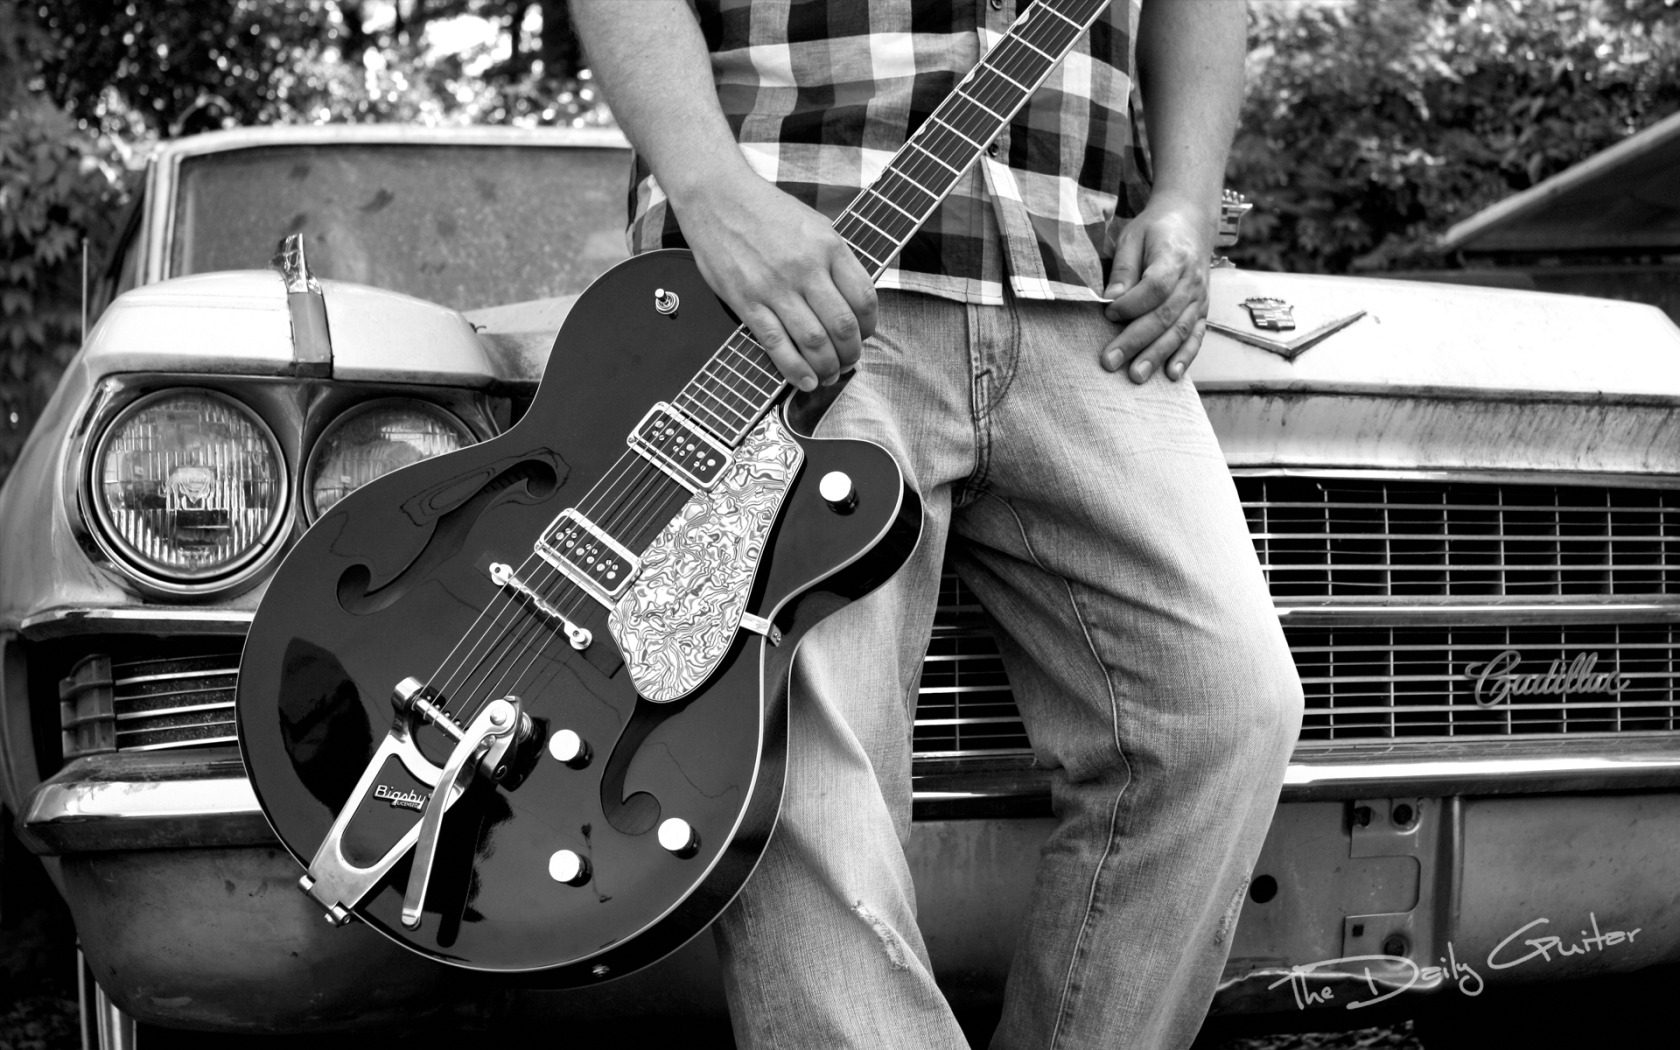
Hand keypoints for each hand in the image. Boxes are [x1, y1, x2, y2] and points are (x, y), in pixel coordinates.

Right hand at [670, 175, 877, 391]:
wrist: (716, 197)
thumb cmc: (764, 209)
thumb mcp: (814, 223)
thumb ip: (835, 259)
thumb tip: (852, 298)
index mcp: (828, 246)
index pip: (864, 297)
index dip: (870, 326)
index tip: (864, 334)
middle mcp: (805, 268)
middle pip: (842, 325)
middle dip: (851, 353)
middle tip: (849, 361)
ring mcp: (775, 286)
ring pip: (813, 340)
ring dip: (828, 366)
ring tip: (830, 374)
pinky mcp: (746, 301)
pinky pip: (776, 344)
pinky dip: (795, 369)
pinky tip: (805, 380)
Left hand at [1100, 198, 1213, 382]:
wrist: (1192, 222)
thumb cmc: (1155, 230)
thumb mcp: (1132, 237)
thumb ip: (1124, 267)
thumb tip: (1112, 297)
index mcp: (1174, 258)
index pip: (1155, 287)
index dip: (1131, 304)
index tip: (1108, 313)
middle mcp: (1192, 281)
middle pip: (1164, 315)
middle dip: (1135, 341)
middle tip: (1109, 361)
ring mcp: (1200, 298)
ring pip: (1180, 331)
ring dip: (1157, 356)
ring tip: (1135, 376)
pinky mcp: (1202, 310)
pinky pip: (1196, 336)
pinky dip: (1185, 357)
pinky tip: (1170, 375)